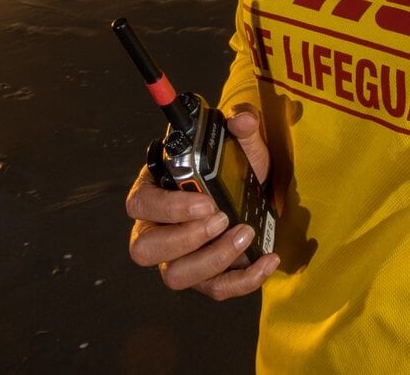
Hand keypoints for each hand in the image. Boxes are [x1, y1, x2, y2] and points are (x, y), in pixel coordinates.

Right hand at [124, 107, 278, 298]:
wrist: (258, 194)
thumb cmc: (235, 169)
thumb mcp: (242, 146)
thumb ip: (242, 129)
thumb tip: (242, 120)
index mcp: (154, 192)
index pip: (141, 205)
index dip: (168, 208)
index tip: (206, 202)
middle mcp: (157, 231)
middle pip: (145, 249)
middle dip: (184, 239)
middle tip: (222, 220)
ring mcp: (178, 258)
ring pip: (176, 275)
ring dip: (212, 259)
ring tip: (245, 234)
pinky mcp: (205, 278)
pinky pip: (215, 289)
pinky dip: (243, 280)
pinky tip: (268, 260)